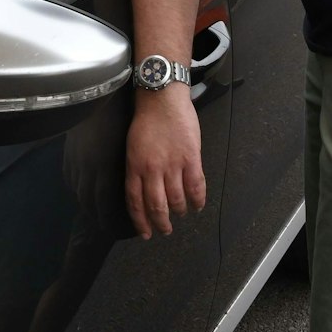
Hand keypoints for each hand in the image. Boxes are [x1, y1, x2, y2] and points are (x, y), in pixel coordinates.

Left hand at [125, 90, 206, 239]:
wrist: (162, 98)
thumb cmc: (147, 119)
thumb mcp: (133, 146)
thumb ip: (138, 168)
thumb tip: (144, 189)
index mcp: (134, 166)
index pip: (135, 202)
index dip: (140, 221)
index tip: (145, 233)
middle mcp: (152, 169)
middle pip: (156, 206)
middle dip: (161, 223)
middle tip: (166, 230)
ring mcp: (172, 164)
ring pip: (176, 200)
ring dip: (180, 212)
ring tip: (182, 214)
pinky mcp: (191, 158)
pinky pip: (196, 187)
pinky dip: (198, 200)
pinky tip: (198, 205)